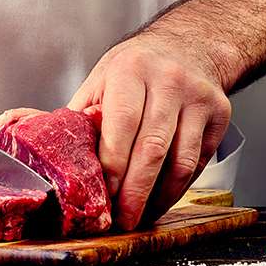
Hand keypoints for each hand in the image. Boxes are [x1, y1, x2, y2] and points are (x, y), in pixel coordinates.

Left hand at [68, 35, 230, 230]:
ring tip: (140, 216)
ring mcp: (198, 98)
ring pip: (181, 161)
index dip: (112, 164)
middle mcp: (168, 82)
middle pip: (152, 149)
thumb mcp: (101, 80)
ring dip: (159, 197)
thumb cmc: (135, 68)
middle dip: (134, 192)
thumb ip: (82, 115)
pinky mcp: (220, 114)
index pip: (121, 124)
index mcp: (129, 71)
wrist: (188, 45)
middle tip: (121, 219)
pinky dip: (178, 187)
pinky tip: (161, 198)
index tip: (103, 193)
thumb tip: (45, 151)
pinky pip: (198, 162)